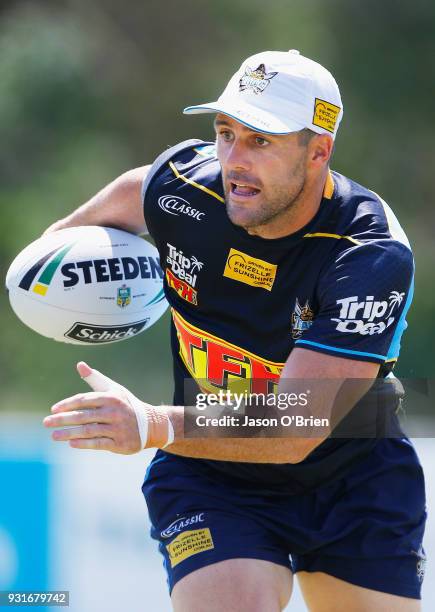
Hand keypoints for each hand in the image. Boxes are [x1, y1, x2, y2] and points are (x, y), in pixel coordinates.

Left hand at [43, 362, 165, 452]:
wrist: (151, 424)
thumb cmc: (126, 404)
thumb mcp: (113, 389)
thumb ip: (95, 378)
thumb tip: (80, 365)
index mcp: (111, 397)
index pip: (84, 400)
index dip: (67, 404)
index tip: (53, 409)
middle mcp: (114, 412)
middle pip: (83, 416)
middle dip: (63, 419)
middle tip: (46, 422)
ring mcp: (117, 428)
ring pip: (89, 431)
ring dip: (69, 433)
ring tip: (54, 435)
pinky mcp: (120, 443)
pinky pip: (98, 443)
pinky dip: (84, 443)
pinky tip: (71, 443)